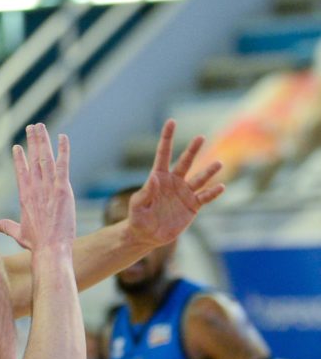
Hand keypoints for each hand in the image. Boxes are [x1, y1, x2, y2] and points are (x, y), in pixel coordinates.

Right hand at [0, 124, 75, 252]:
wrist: (49, 250)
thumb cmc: (36, 244)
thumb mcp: (18, 233)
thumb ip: (5, 226)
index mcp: (25, 197)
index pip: (21, 172)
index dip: (20, 158)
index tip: (18, 146)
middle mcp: (34, 189)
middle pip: (33, 160)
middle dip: (32, 142)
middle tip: (32, 127)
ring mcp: (48, 188)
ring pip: (45, 158)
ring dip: (43, 140)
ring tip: (41, 126)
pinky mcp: (62, 190)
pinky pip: (63, 165)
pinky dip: (63, 151)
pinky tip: (63, 137)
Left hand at [126, 120, 225, 247]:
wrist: (147, 236)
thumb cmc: (138, 219)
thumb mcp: (138, 206)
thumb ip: (145, 193)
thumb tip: (154, 178)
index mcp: (158, 177)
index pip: (163, 154)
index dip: (167, 138)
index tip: (171, 122)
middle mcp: (174, 181)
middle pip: (185, 162)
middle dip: (192, 150)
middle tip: (200, 137)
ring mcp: (185, 193)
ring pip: (199, 178)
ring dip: (209, 171)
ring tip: (219, 163)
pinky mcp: (193, 205)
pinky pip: (205, 197)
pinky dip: (213, 193)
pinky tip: (221, 187)